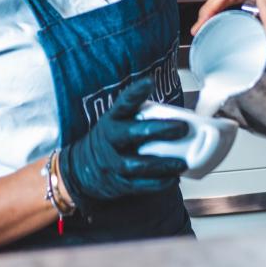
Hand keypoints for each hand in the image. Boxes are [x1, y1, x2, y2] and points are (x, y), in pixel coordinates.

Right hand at [57, 78, 187, 211]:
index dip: (136, 92)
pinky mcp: (117, 183)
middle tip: (182, 128)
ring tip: (183, 162)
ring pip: (136, 163)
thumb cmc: (113, 139)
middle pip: (132, 133)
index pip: (123, 103)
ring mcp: (111, 162)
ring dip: (162, 164)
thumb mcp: (118, 122)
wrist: (81, 167)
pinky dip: (157, 182)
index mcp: (111, 119)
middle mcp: (110, 138)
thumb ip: (141, 116)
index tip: (150, 82)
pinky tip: (173, 178)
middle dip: (158, 130)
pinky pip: (138, 184)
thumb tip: (183, 113)